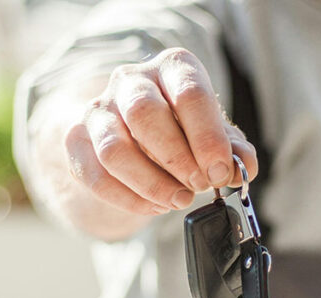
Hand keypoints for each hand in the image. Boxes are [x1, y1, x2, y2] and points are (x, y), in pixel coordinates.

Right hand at [64, 48, 257, 215]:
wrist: (134, 134)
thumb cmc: (180, 130)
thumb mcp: (212, 135)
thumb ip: (232, 149)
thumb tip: (243, 166)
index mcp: (172, 67)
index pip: (188, 92)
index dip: (207, 138)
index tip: (219, 172)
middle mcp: (131, 80)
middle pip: (145, 114)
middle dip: (176, 159)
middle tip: (198, 186)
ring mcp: (99, 109)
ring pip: (114, 149)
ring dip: (151, 184)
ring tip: (178, 200)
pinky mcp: (76, 140)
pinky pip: (95, 175)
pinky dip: (128, 199)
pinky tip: (154, 206)